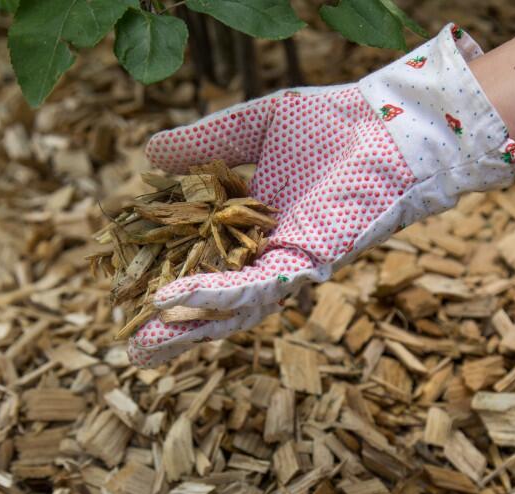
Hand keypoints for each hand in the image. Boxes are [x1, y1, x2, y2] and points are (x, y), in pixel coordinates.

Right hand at [129, 23, 514, 366]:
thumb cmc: (332, 123)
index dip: (165, 277)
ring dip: (188, 325)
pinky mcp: (311, 261)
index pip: (203, 262)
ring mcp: (292, 263)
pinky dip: (217, 294)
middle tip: (132, 350)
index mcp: (256, 227)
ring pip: (234, 306)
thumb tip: (149, 156)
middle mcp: (272, 254)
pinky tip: (177, 300)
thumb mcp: (251, 127)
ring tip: (144, 344)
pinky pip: (259, 285)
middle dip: (175, 328)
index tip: (124, 292)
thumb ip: (204, 143)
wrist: (390, 123)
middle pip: (217, 301)